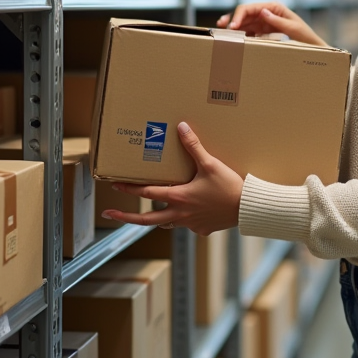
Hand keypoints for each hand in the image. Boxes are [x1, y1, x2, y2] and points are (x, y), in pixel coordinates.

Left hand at [100, 122, 242, 235]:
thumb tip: (181, 127)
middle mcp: (180, 213)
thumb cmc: (229, 186)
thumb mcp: (210, 164)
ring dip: (157, 219)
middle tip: (110, 213)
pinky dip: (185, 220)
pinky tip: (191, 213)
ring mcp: (190, 224)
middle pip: (147, 220)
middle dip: (126, 216)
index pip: (147, 192)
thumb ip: (194, 146)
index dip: (129, 188)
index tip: (114, 185)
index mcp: (178, 197)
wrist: (247, 207)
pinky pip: (188, 225)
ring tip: (150, 215)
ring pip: (167, 224)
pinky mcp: (202, 230)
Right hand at [217, 2, 327, 47]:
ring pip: (245, 21)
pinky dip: (241, 34)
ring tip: (223, 33)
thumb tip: (262, 12)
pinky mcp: (264, 31)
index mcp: (274, 7)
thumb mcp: (294, 28)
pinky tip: (235, 39)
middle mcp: (267, 12)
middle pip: (245, 13)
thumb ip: (278, 20)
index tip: (233, 26)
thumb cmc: (306, 36)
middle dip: (232, 19)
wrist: (313, 47)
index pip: (251, 8)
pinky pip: (249, 30)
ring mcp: (265, 21)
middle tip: (221, 27)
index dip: (239, 15)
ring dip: (234, 26)